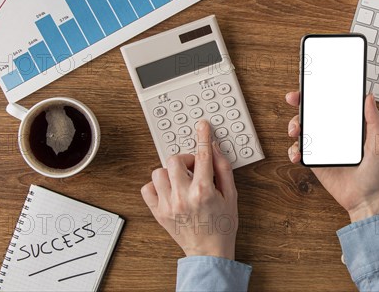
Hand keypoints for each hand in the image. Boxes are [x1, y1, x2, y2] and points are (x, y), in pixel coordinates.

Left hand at [141, 120, 237, 259]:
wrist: (209, 253)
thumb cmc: (222, 225)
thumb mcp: (231, 195)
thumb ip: (223, 169)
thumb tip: (214, 149)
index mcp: (203, 190)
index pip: (202, 155)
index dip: (202, 136)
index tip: (202, 126)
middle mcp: (183, 196)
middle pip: (174, 159)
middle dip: (186, 159)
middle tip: (195, 169)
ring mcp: (168, 205)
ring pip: (159, 172)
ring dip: (171, 172)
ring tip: (182, 181)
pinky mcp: (158, 212)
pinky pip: (147, 189)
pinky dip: (156, 186)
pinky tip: (169, 190)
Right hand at [286, 92, 378, 222]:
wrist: (364, 198)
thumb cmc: (373, 171)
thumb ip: (374, 121)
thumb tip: (370, 98)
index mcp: (346, 124)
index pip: (330, 102)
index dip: (318, 92)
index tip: (311, 84)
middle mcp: (331, 132)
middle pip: (310, 112)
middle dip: (299, 102)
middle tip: (293, 99)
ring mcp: (320, 145)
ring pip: (301, 129)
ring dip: (294, 125)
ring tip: (296, 131)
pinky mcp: (313, 160)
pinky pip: (298, 151)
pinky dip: (293, 150)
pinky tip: (297, 154)